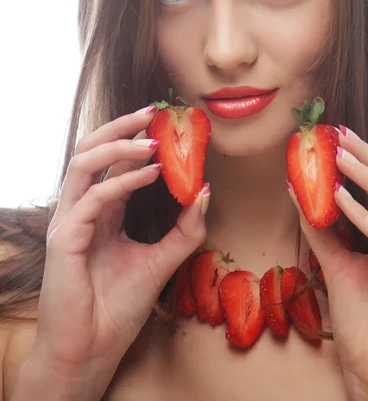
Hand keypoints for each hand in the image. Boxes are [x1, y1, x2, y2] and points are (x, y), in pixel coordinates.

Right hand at [30, 106, 209, 396]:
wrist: (92, 350)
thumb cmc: (118, 307)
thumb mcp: (162, 260)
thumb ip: (185, 228)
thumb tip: (207, 191)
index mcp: (103, 213)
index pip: (115, 164)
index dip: (138, 140)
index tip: (167, 124)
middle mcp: (83, 210)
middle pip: (91, 151)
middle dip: (120, 127)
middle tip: (153, 113)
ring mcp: (70, 222)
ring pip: (83, 163)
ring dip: (119, 145)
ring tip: (153, 141)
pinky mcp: (66, 239)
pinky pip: (93, 197)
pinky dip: (123, 181)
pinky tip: (153, 173)